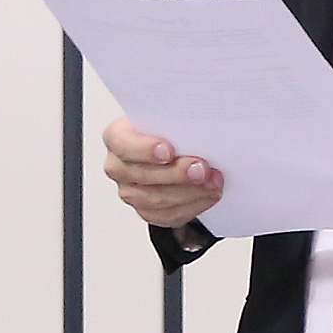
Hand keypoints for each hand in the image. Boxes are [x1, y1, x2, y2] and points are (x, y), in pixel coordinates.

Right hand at [101, 117, 220, 230]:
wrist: (183, 147)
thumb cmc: (175, 129)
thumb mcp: (175, 117)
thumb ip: (180, 121)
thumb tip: (201, 123)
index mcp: (119, 136)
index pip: (121, 143)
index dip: (144, 149)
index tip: (169, 150)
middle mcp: (120, 165)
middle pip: (139, 175)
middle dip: (175, 173)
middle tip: (202, 169)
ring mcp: (130, 190)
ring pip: (153, 199)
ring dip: (188, 192)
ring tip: (213, 181)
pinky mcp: (146, 209)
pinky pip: (166, 215)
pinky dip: (192, 206)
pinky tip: (208, 195)